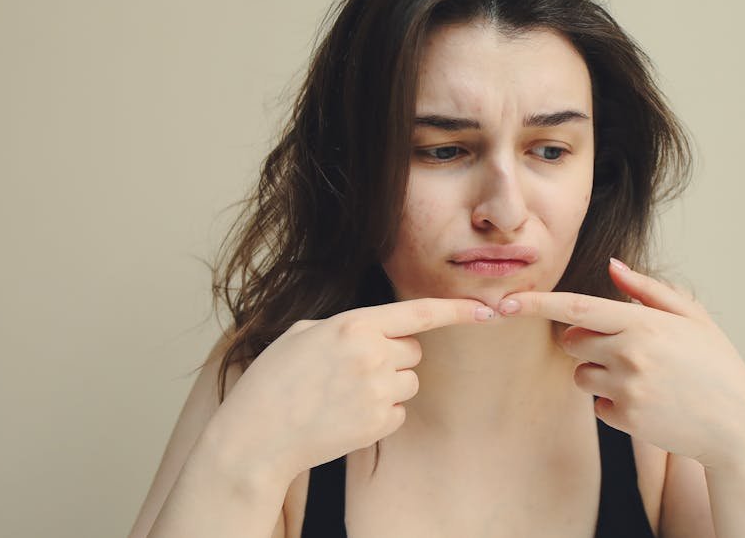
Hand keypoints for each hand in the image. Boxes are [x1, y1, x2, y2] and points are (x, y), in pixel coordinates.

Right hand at [207, 297, 497, 481]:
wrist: (257, 436)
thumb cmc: (275, 380)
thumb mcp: (304, 334)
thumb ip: (348, 326)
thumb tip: (380, 330)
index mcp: (354, 325)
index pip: (419, 312)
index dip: (458, 310)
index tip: (487, 309)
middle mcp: (372, 354)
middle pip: (414, 350)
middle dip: (393, 356)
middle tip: (353, 369)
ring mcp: (378, 391)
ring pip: (410, 381)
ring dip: (388, 385)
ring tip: (345, 394)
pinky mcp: (379, 423)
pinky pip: (399, 411)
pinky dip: (381, 413)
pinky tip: (346, 415)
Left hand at [497, 258, 744, 468]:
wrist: (739, 426)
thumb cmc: (716, 366)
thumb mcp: (692, 318)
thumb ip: (648, 290)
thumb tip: (612, 265)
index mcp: (643, 322)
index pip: (576, 307)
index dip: (536, 303)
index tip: (505, 301)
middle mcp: (630, 353)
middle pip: (572, 341)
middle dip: (585, 342)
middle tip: (623, 349)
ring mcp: (627, 388)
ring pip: (580, 375)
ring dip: (599, 374)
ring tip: (643, 378)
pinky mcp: (626, 418)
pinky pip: (597, 405)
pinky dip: (614, 404)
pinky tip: (649, 403)